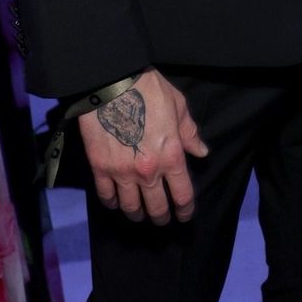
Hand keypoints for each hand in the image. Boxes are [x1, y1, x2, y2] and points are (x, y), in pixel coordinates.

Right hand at [78, 67, 208, 224]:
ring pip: (131, 207)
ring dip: (137, 214)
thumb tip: (201, 152)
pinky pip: (106, 196)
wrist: (111, 82)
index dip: (185, 209)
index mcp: (171, 155)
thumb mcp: (178, 106)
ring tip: (140, 214)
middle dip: (162, 217)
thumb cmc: (149, 89)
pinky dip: (112, 203)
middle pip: (157, 207)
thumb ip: (189, 133)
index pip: (182, 194)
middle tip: (163, 219)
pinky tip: (116, 202)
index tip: (185, 215)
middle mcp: (148, 171)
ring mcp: (122, 172)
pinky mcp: (100, 168)